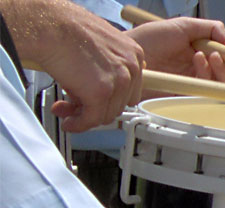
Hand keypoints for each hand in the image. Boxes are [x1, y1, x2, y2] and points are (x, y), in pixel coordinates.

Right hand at [18, 1, 145, 131]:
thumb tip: (97, 94)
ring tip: (67, 108)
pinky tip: (69, 122)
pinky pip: (91, 119)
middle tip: (75, 105)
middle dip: (95, 108)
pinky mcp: (101, 93)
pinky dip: (78, 124)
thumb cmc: (67, 31)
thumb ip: (107, 69)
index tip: (97, 102)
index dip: (110, 99)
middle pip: (118, 105)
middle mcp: (131, 68)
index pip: (130, 90)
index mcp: (134, 55)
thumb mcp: (100, 48)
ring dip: (84, 115)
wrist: (51, 26)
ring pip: (105, 114)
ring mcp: (118, 82)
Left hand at [125, 17, 224, 93]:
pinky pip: (209, 92)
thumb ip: (211, 29)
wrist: (127, 54)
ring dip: (223, 68)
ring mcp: (197, 83)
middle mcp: (204, 70)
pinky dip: (208, 74)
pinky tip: (199, 60)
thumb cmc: (148, 40)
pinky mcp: (189, 96)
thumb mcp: (183, 25)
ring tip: (211, 54)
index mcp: (205, 52)